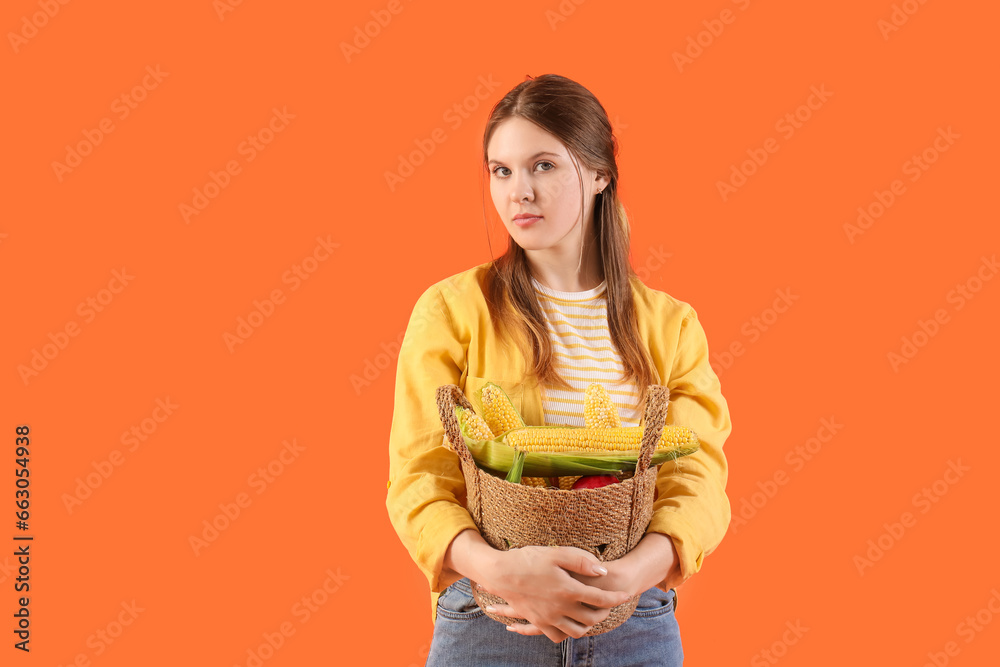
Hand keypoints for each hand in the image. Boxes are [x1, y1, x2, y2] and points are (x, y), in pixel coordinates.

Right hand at [477, 545, 632, 643]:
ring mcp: (548, 617)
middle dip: (605, 612)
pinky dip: (568, 632)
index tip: (625, 594)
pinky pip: (558, 635)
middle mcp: (560, 608)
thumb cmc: (528, 559)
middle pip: (592, 618)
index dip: (616, 598)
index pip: (600, 599)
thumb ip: (581, 561)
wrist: (500, 573)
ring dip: (589, 625)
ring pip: (577, 631)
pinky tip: (571, 623)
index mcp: (568, 590)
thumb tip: (602, 572)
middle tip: (609, 604)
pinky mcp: (538, 621)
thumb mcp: (556, 553)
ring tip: (593, 614)